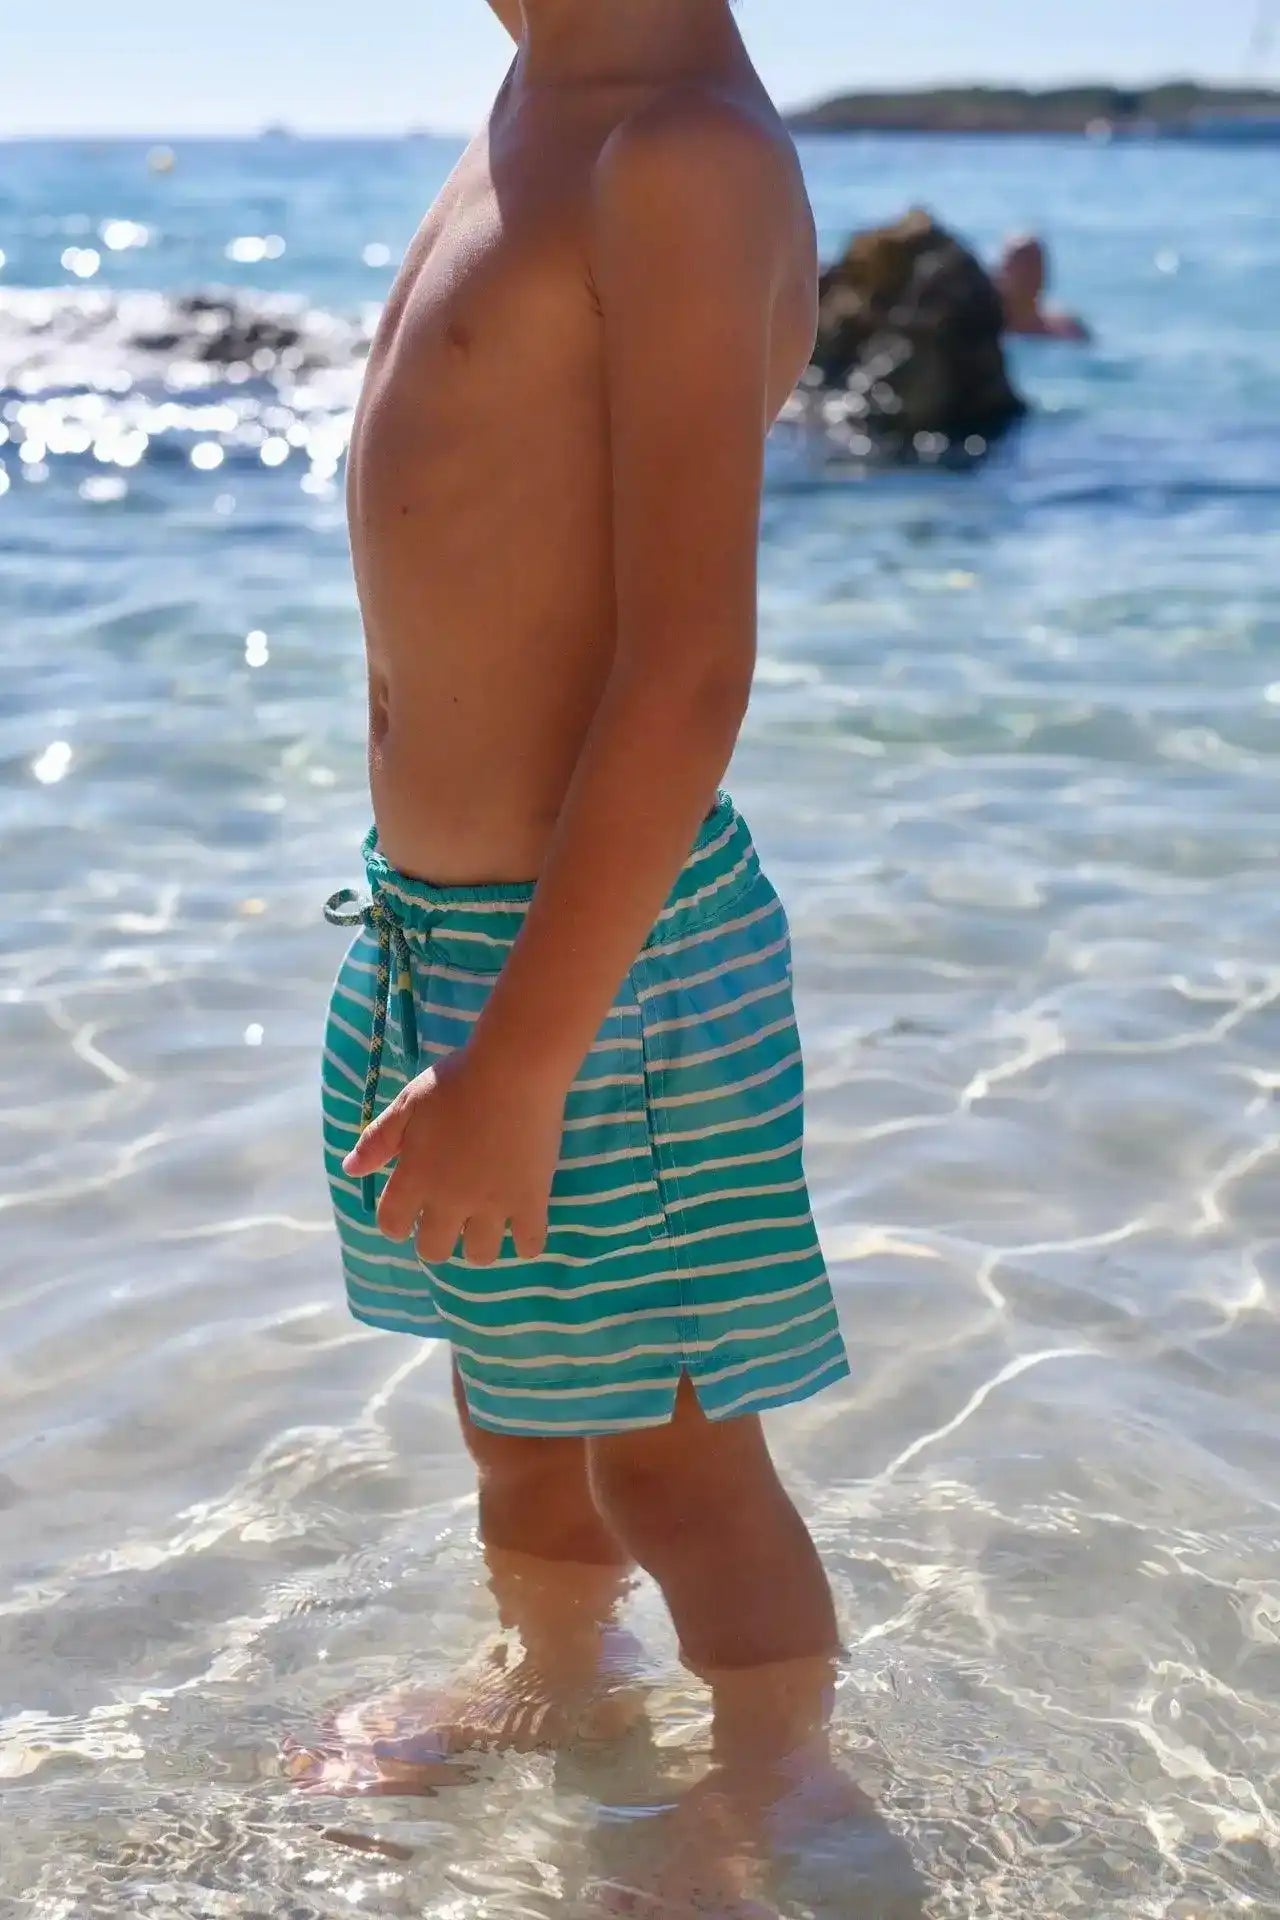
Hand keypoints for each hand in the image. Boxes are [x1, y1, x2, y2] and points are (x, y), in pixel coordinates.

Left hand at [342, 1045, 563, 1264]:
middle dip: (436, 1238)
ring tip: (485, 1222)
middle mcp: (450, 1200)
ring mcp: (493, 1204)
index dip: (396, 1222)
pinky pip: (530, 1244)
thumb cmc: (456, 1082)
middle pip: (434, 1250)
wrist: (513, 1070)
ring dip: (478, 1244)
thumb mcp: (407, 1103)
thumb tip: (350, 1170)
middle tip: (450, 1217)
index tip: (408, 1212)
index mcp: (415, 1178)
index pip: (392, 1225)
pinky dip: (525, 1242)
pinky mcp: (531, 1201)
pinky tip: (523, 1224)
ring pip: (481, 1255)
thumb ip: (378, 1140)